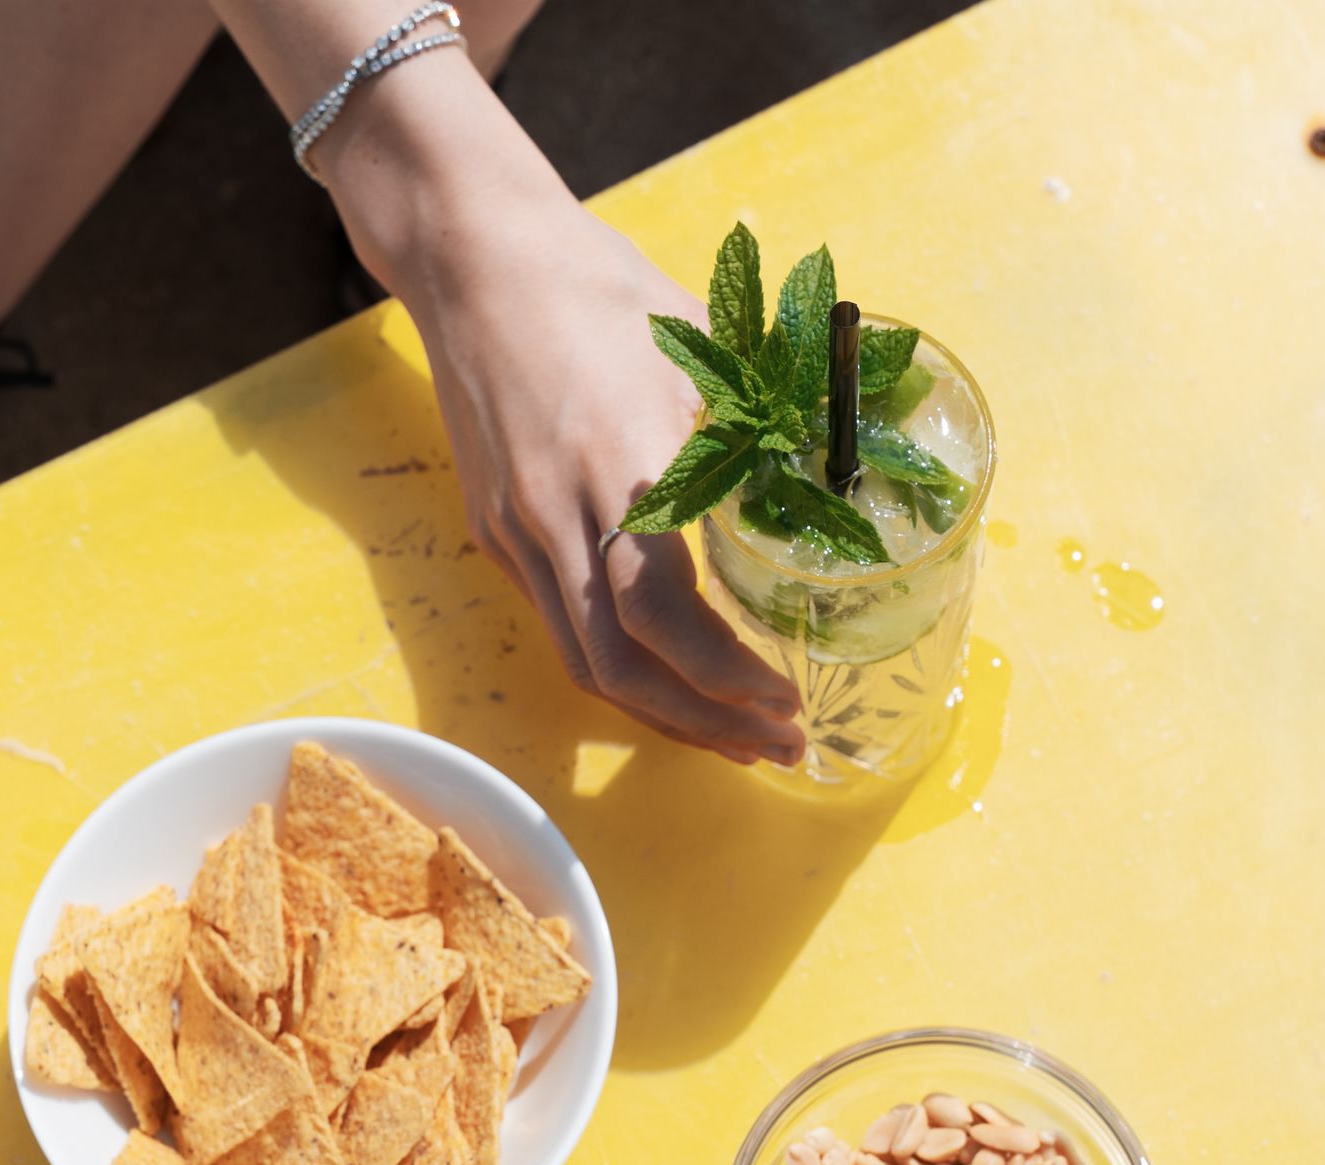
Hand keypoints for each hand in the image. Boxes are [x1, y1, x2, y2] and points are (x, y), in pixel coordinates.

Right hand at [401, 204, 804, 764]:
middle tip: (774, 747)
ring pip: (582, 663)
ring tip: (731, 733)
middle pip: (617, 668)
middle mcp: (553, 515)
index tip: (784, 700)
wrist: (473, 258)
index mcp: (614, 464)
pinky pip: (561, 627)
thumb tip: (851, 470)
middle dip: (702, 722)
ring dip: (661, 712)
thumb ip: (770, 419)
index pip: (660, 613)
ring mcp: (514, 531)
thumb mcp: (702, 340)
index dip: (723, 674)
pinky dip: (622, 670)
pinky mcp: (496, 533)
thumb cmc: (596, 288)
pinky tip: (672, 675)